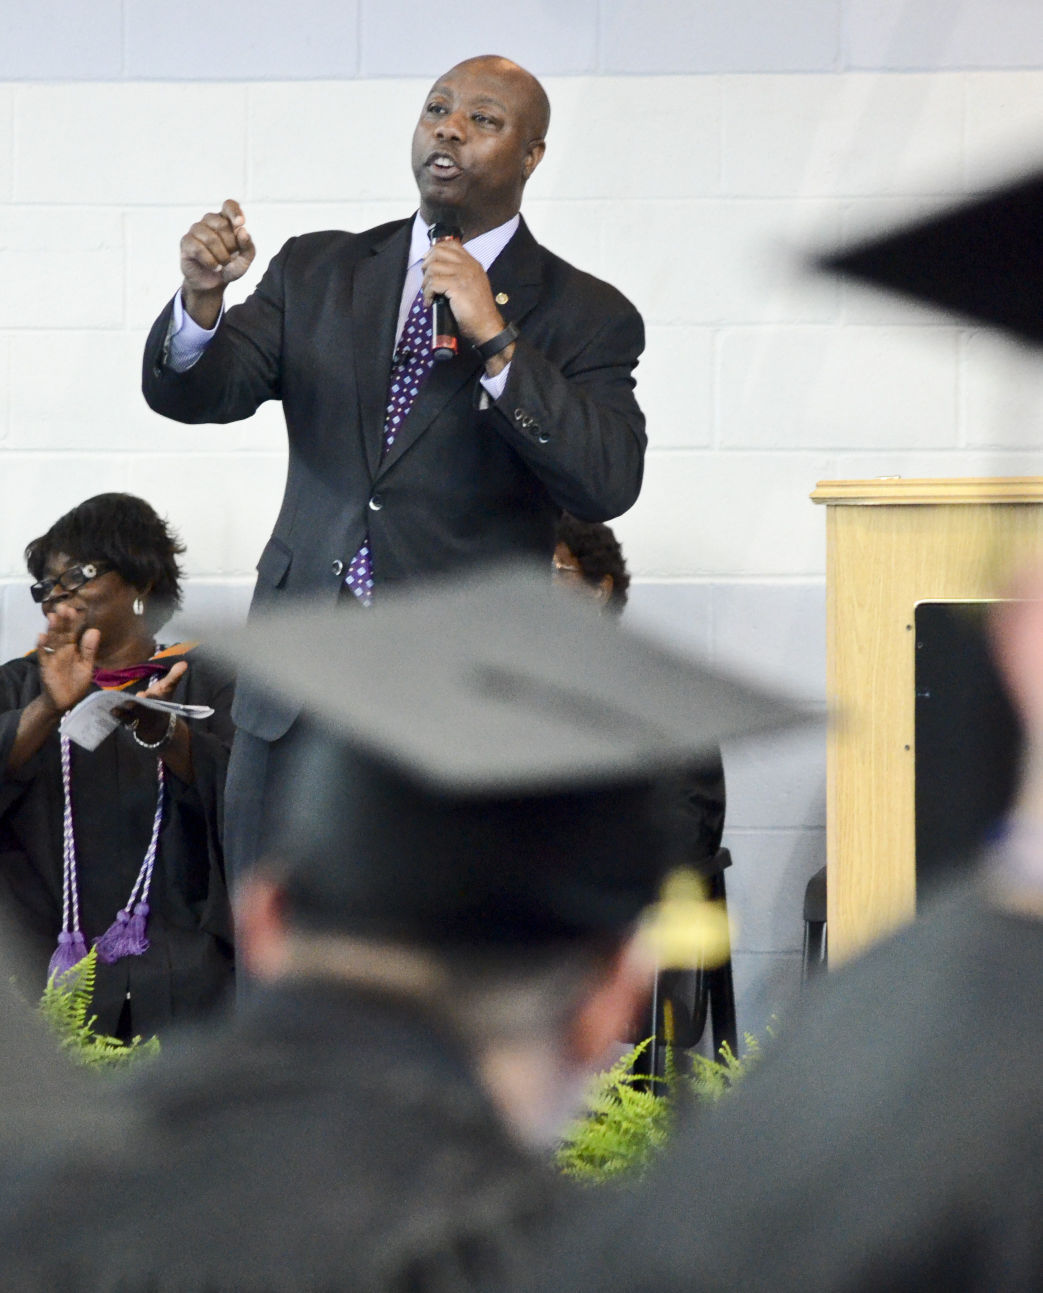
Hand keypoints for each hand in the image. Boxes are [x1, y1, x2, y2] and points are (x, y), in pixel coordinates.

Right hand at [37, 606, 99, 713]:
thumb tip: (95, 630)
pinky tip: (42, 637)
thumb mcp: (86, 666)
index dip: (73, 622)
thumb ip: (89, 650)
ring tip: (53, 617)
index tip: (75, 610)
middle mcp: (61, 650)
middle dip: (62, 621)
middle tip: (63, 607)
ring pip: (51, 641)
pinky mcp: (45, 667)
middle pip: (61, 633)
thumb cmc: (76, 683)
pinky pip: (43, 655)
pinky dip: (42, 647)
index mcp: (72, 649)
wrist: (65, 702)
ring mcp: (52, 657)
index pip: (72, 632)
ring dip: (52, 629)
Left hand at [115, 662, 187, 742]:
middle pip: (139, 710)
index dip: (147, 699)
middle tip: (126, 702)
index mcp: (155, 704)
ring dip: (121, 714)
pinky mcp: (125, 723)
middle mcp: (146, 713)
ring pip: (128, 718)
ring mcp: (135, 719)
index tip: (142, 695)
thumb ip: (174, 676)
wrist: (157, 725)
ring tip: (113, 709)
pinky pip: (119, 720)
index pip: (151, 701)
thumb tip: (184, 663)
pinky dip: (113, 717)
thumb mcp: (167, 689)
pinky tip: (104, 711)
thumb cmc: (160, 701)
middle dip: (133, 707)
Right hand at [180, 199, 255, 326]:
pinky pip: (198, 248)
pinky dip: (210, 261)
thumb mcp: (245, 260)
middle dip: (230, 246)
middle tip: (230, 258)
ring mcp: (196, 229)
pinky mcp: (186, 242)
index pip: (229, 205)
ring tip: (222, 264)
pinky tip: (214, 267)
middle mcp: (209, 221)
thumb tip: (242, 231)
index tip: (240, 224)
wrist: (213, 283)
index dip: (234, 212)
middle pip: (221, 224)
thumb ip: (248, 246)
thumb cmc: (229, 267)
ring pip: (210, 238)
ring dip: (221, 256)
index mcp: (225, 220)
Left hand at [421, 241, 507, 353]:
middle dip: (427, 265)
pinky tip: (429, 302)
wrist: (488, 326)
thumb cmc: (478, 311)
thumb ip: (462, 275)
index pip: (451, 244)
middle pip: (438, 252)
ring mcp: (463, 275)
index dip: (435, 250)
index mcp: (473, 264)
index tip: (428, 262)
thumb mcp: (473, 285)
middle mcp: (468, 266)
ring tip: (428, 294)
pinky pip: (433, 283)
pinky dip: (427, 293)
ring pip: (433, 267)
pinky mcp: (457, 287)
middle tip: (426, 280)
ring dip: (425, 282)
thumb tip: (439, 270)